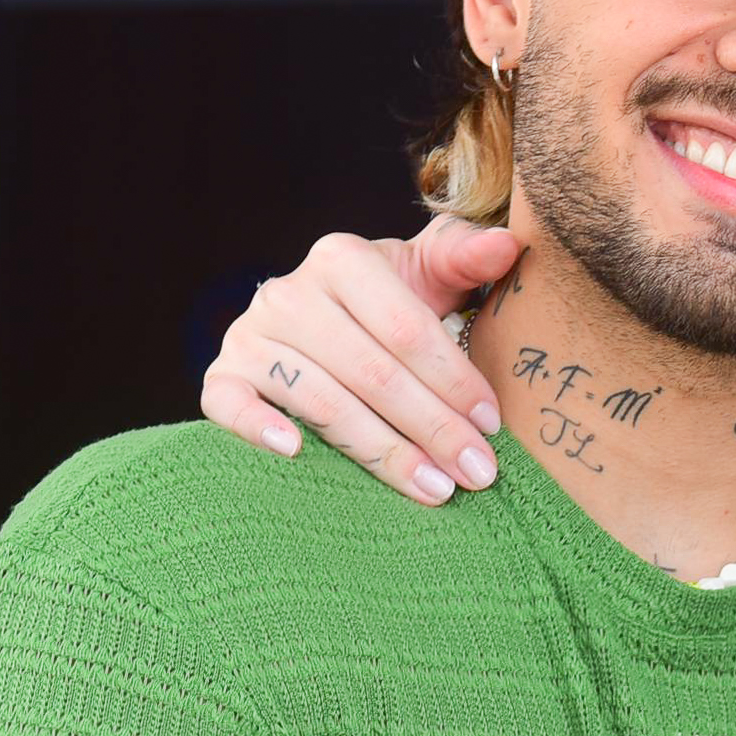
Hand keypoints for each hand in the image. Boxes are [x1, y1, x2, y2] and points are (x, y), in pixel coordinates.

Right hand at [198, 216, 521, 502]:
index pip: (407, 330)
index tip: (491, 425)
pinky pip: (229, 404)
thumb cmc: (387, 305)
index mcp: (342, 260)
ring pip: (322, 401)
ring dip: (382, 452)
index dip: (453, 380)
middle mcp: (289, 293)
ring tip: (435, 489)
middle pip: (372, 373)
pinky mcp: (224, 375)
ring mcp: (250, 335)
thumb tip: (511, 245)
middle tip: (476, 473)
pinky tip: (299, 453)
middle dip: (432, 428)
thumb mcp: (427, 274)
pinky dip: (259, 427)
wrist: (320, 322)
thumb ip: (465, 257)